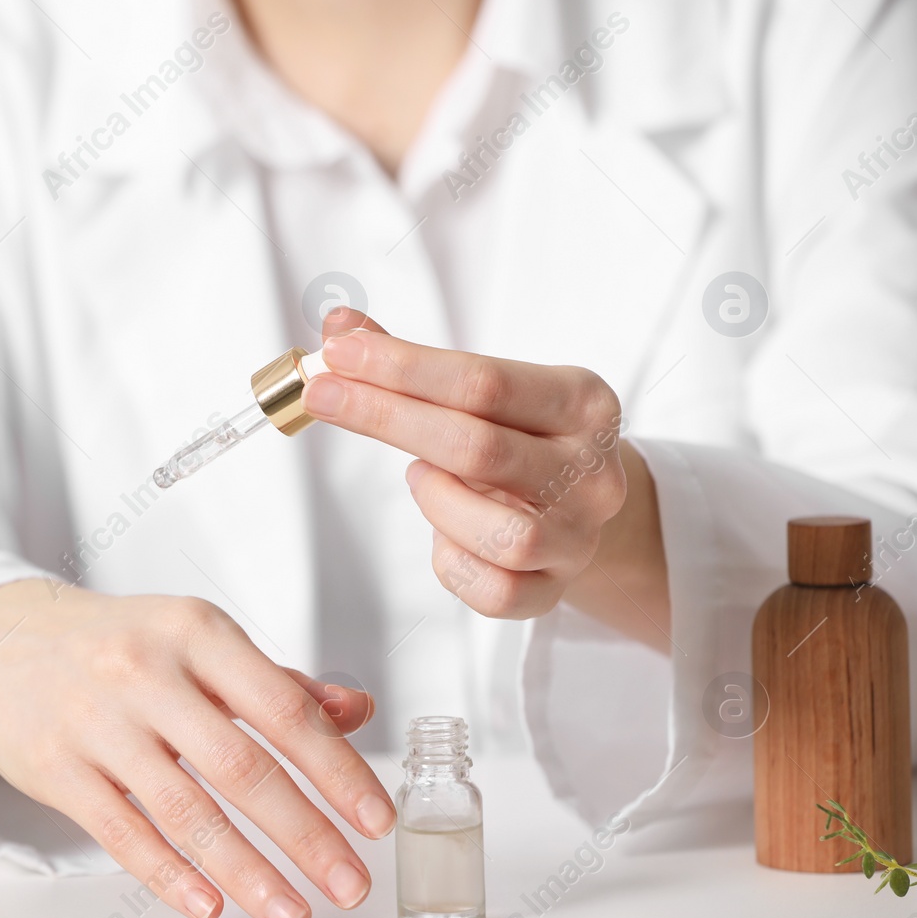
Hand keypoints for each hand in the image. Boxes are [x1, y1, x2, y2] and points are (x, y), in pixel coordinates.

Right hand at [0, 579, 394, 917]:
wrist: (2, 638)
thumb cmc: (118, 642)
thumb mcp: (198, 640)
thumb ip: (277, 680)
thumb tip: (358, 709)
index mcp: (196, 632)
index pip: (283, 709)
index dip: (336, 769)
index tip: (376, 820)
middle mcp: (146, 671)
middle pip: (241, 767)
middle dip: (305, 835)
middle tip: (350, 885)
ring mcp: (96, 720)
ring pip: (184, 809)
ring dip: (246, 871)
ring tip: (291, 914)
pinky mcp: (56, 767)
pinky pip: (121, 831)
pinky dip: (169, 874)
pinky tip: (210, 905)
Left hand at [302, 308, 667, 645]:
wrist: (577, 507)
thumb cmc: (519, 438)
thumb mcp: (486, 390)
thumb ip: (412, 362)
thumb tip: (340, 326)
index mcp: (583, 403)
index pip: (483, 382)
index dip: (402, 367)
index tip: (337, 353)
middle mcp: (593, 471)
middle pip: (478, 449)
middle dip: (387, 418)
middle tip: (324, 396)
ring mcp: (578, 537)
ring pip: (502, 534)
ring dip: (439, 502)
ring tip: (422, 476)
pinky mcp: (554, 591)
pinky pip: (493, 590)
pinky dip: (451, 562)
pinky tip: (444, 533)